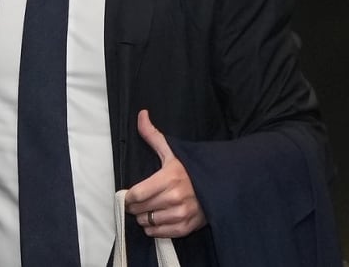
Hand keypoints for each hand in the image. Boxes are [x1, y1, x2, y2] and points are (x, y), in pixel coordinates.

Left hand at [125, 109, 205, 237]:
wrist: (219, 184)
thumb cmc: (191, 168)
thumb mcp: (173, 152)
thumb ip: (153, 136)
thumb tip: (141, 114)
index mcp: (170, 177)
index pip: (136, 194)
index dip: (130, 195)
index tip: (131, 193)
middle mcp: (175, 197)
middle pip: (139, 210)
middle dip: (137, 206)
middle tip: (143, 199)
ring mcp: (181, 214)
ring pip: (147, 222)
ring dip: (146, 217)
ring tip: (153, 207)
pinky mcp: (186, 227)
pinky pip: (158, 233)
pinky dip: (155, 228)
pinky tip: (160, 217)